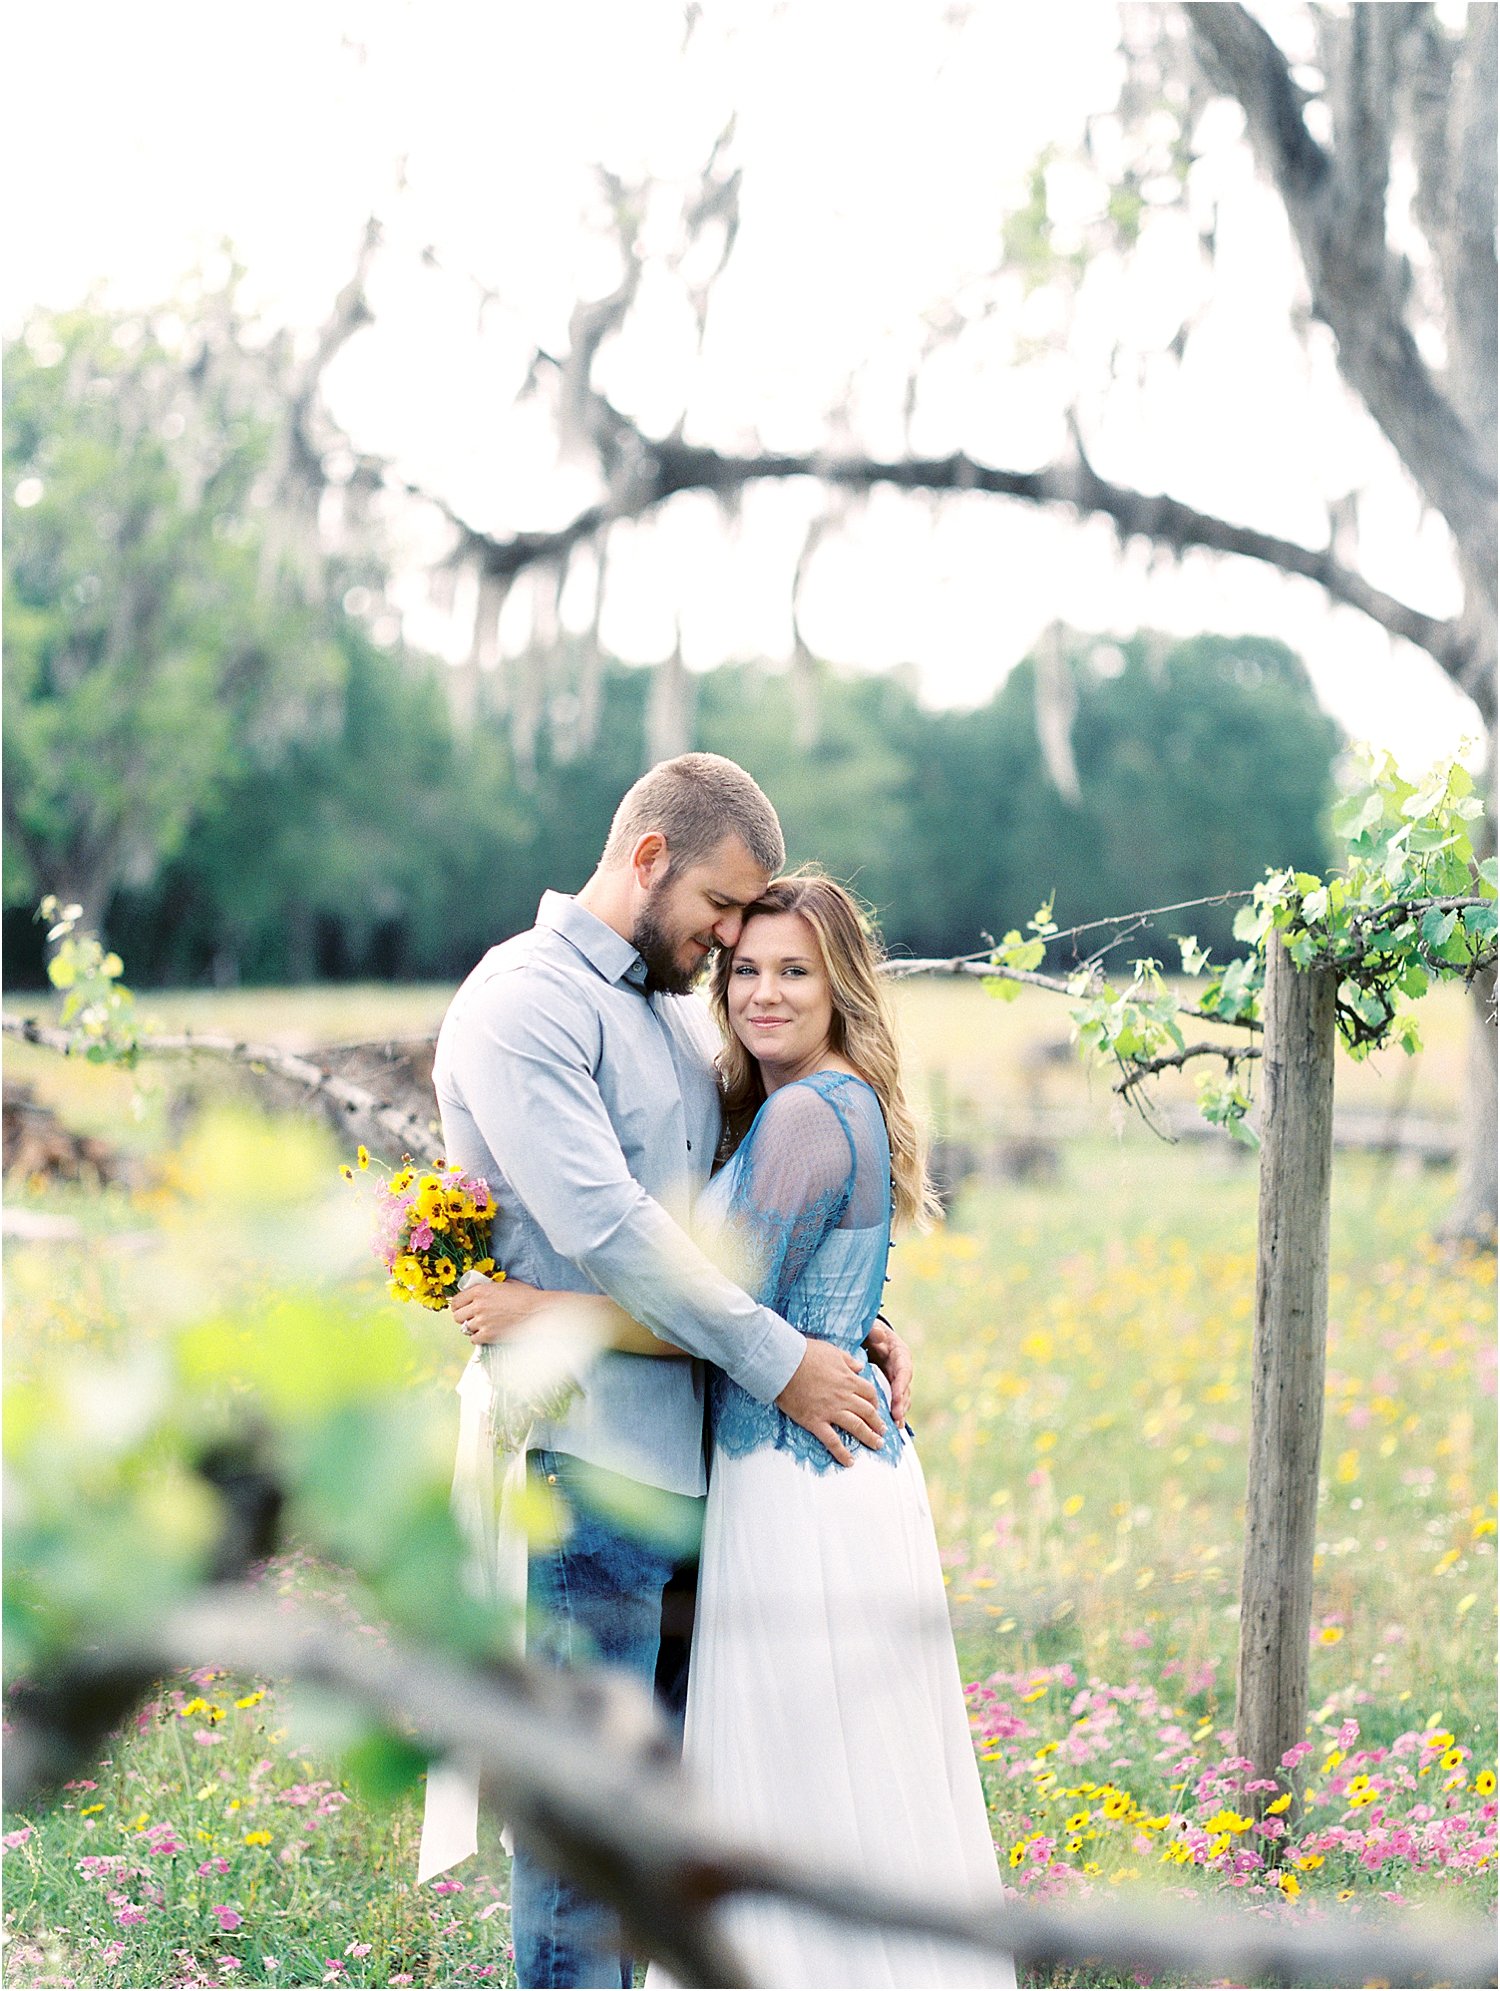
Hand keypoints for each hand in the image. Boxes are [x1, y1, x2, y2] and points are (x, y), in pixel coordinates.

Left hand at [451, 1274, 541, 1343]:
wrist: (537, 1311)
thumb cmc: (526, 1296)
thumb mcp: (506, 1284)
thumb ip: (490, 1287)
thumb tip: (483, 1288)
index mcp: (480, 1290)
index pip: (456, 1300)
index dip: (458, 1305)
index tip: (461, 1308)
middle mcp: (478, 1306)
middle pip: (457, 1316)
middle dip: (463, 1317)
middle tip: (470, 1318)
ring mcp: (482, 1321)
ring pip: (465, 1328)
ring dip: (472, 1328)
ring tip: (481, 1326)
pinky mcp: (488, 1335)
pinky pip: (473, 1339)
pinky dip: (478, 1338)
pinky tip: (486, 1334)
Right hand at [775, 1338, 885, 1466]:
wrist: (783, 1363)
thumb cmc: (805, 1353)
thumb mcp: (832, 1350)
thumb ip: (848, 1360)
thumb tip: (860, 1366)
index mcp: (849, 1379)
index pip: (870, 1393)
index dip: (875, 1402)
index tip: (876, 1408)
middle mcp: (844, 1397)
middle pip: (868, 1412)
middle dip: (878, 1423)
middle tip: (882, 1431)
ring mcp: (830, 1411)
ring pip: (856, 1427)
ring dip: (869, 1437)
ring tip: (877, 1445)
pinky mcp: (815, 1421)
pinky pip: (832, 1441)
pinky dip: (842, 1453)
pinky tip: (849, 1461)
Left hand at [865, 1316, 912, 1426]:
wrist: (870, 1337)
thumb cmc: (871, 1333)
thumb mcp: (872, 1329)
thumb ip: (874, 1332)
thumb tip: (878, 1335)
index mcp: (900, 1353)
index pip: (903, 1370)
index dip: (901, 1384)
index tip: (897, 1396)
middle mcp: (902, 1368)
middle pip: (904, 1387)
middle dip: (901, 1403)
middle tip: (896, 1416)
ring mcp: (898, 1379)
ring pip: (902, 1397)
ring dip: (900, 1411)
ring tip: (896, 1425)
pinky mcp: (892, 1388)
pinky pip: (895, 1401)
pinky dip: (895, 1413)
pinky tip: (894, 1426)